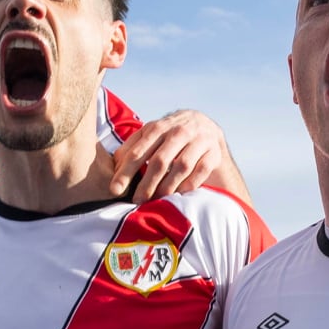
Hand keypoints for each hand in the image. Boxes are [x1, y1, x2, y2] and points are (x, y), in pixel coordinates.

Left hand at [112, 109, 230, 200]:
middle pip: (159, 161)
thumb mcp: (152, 137)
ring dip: (167, 187)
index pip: (138, 151)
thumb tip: (114, 168)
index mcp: (159, 127)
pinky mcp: (214, 152)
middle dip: (146, 184)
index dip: (125, 171)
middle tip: (136, 201)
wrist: (208, 128)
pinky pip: (201, 171)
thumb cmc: (172, 137)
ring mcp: (199, 140)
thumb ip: (133, 148)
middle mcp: (179, 131)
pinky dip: (189, 184)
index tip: (114, 190)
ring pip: (181, 166)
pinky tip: (178, 195)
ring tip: (156, 201)